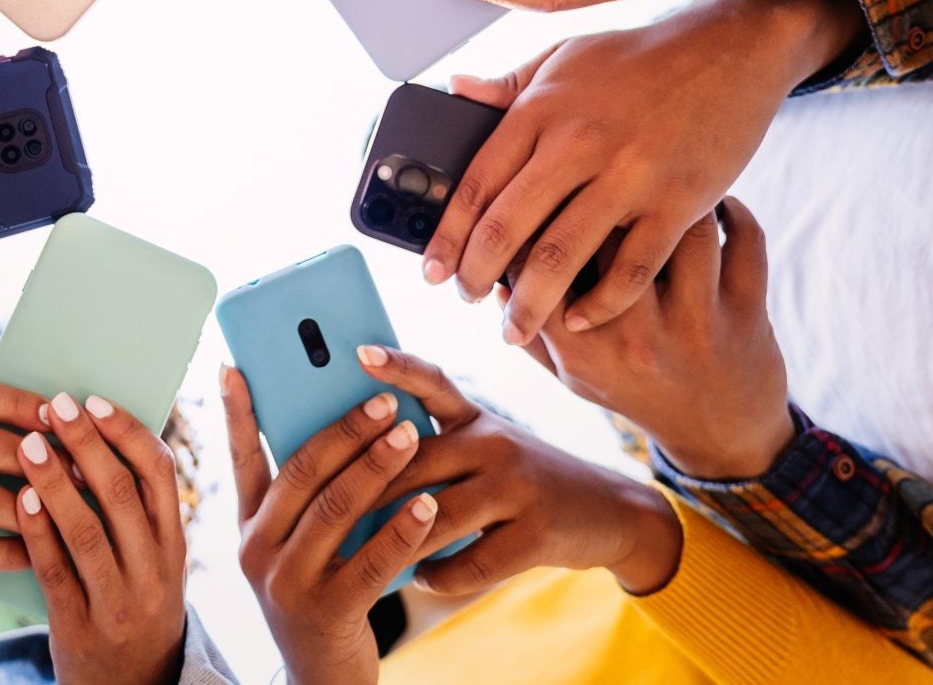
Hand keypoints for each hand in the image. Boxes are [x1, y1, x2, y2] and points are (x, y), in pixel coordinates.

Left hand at [14, 392, 190, 684]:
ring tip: (27, 443)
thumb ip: (136, 511)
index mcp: (176, 544)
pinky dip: (37, 531)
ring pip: (87, 530)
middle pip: (121, 493)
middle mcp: (154, 570)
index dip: (126, 431)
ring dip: (54, 480)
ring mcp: (119, 601)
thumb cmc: (136, 606)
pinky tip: (19, 498)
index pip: (160, 473)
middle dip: (86, 442)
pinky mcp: (80, 627)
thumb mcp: (155, 561)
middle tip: (55, 404)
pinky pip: (56, 571)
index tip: (94, 400)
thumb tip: (94, 434)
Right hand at [221, 365, 436, 684]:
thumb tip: (341, 427)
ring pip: (335, 509)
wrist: (322, 682)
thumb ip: (307, 500)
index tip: (237, 364)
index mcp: (249, 527)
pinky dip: (402, 528)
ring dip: (377, 466)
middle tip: (383, 398)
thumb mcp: (297, 549)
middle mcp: (257, 550)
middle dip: (343, 429)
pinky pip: (370, 560)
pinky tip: (428, 504)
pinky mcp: (326, 612)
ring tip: (411, 433)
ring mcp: (288, 583)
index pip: (240, 458)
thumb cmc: (322, 598)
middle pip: (300, 473)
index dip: (239, 411)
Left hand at [359, 346, 682, 594]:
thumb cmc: (528, 481)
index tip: (359, 353)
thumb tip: (360, 464)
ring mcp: (518, 487)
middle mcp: (495, 443)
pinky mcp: (537, 534)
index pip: (432, 383)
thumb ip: (437, 447)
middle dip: (362, 491)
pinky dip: (439, 575)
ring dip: (396, 542)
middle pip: (413, 463)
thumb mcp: (489, 447)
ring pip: (437, 516)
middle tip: (321, 515)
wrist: (612, 512)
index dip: (396, 366)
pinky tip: (420, 579)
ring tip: (363, 557)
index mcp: (477, 419)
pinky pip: (472, 561)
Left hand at [420, 0, 861, 337]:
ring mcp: (630, 176)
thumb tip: (455, 90)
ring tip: (514, 328)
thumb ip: (509, 85)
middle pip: (507, 229)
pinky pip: (631, 269)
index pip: (478, 184)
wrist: (730, 49)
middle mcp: (578, 143)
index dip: (447, 235)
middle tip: (467, 300)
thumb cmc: (638, 57)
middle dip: (476, 276)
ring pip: (561, 258)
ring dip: (529, 304)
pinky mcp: (677, 202)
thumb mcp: (564, 56)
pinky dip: (601, 303)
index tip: (431, 270)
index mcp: (542, 109)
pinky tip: (579, 319)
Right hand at [516, 199, 796, 479]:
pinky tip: (713, 201)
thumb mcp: (576, 377)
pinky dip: (734, 211)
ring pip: (685, 229)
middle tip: (600, 169)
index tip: (539, 194)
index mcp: (585, 350)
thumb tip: (498, 278)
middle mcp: (637, 336)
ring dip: (674, 198)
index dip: (534, 220)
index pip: (541, 265)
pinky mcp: (748, 312)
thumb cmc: (638, 395)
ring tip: (660, 181)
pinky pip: (746, 239)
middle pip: (607, 236)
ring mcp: (697, 324)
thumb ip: (535, 333)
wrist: (723, 439)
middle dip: (598, 194)